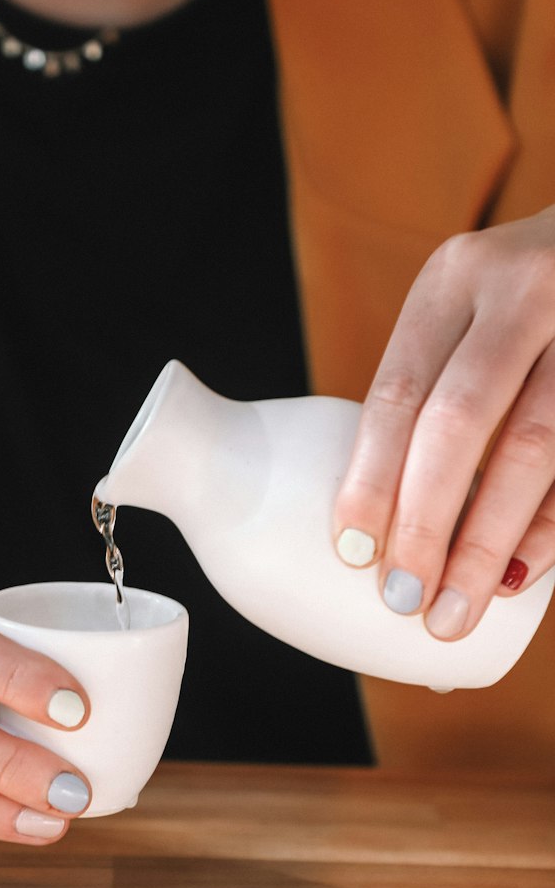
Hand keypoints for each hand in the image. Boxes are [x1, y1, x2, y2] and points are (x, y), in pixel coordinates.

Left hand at [333, 204, 554, 640]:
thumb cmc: (519, 298)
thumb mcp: (465, 305)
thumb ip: (432, 384)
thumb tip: (377, 521)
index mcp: (454, 277)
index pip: (399, 390)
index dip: (372, 478)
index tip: (353, 553)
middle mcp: (522, 290)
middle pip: (461, 422)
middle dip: (427, 521)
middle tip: (403, 597)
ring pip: (536, 448)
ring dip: (491, 543)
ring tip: (456, 610)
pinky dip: (552, 525)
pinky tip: (522, 575)